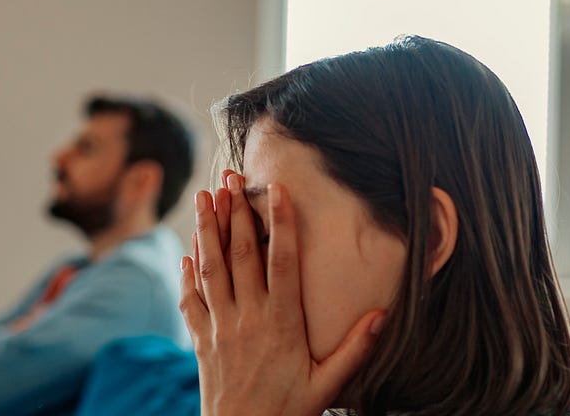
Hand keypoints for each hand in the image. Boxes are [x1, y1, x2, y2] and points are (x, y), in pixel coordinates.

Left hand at [179, 172, 386, 415]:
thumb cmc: (287, 413)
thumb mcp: (327, 386)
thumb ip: (354, 349)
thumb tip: (382, 315)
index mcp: (282, 324)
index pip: (282, 263)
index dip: (280, 223)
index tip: (276, 190)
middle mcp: (248, 318)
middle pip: (241, 255)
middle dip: (236, 212)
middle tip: (231, 177)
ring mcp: (220, 327)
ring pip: (211, 269)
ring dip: (207, 230)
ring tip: (205, 196)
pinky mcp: (201, 341)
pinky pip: (190, 300)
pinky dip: (187, 273)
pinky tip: (188, 251)